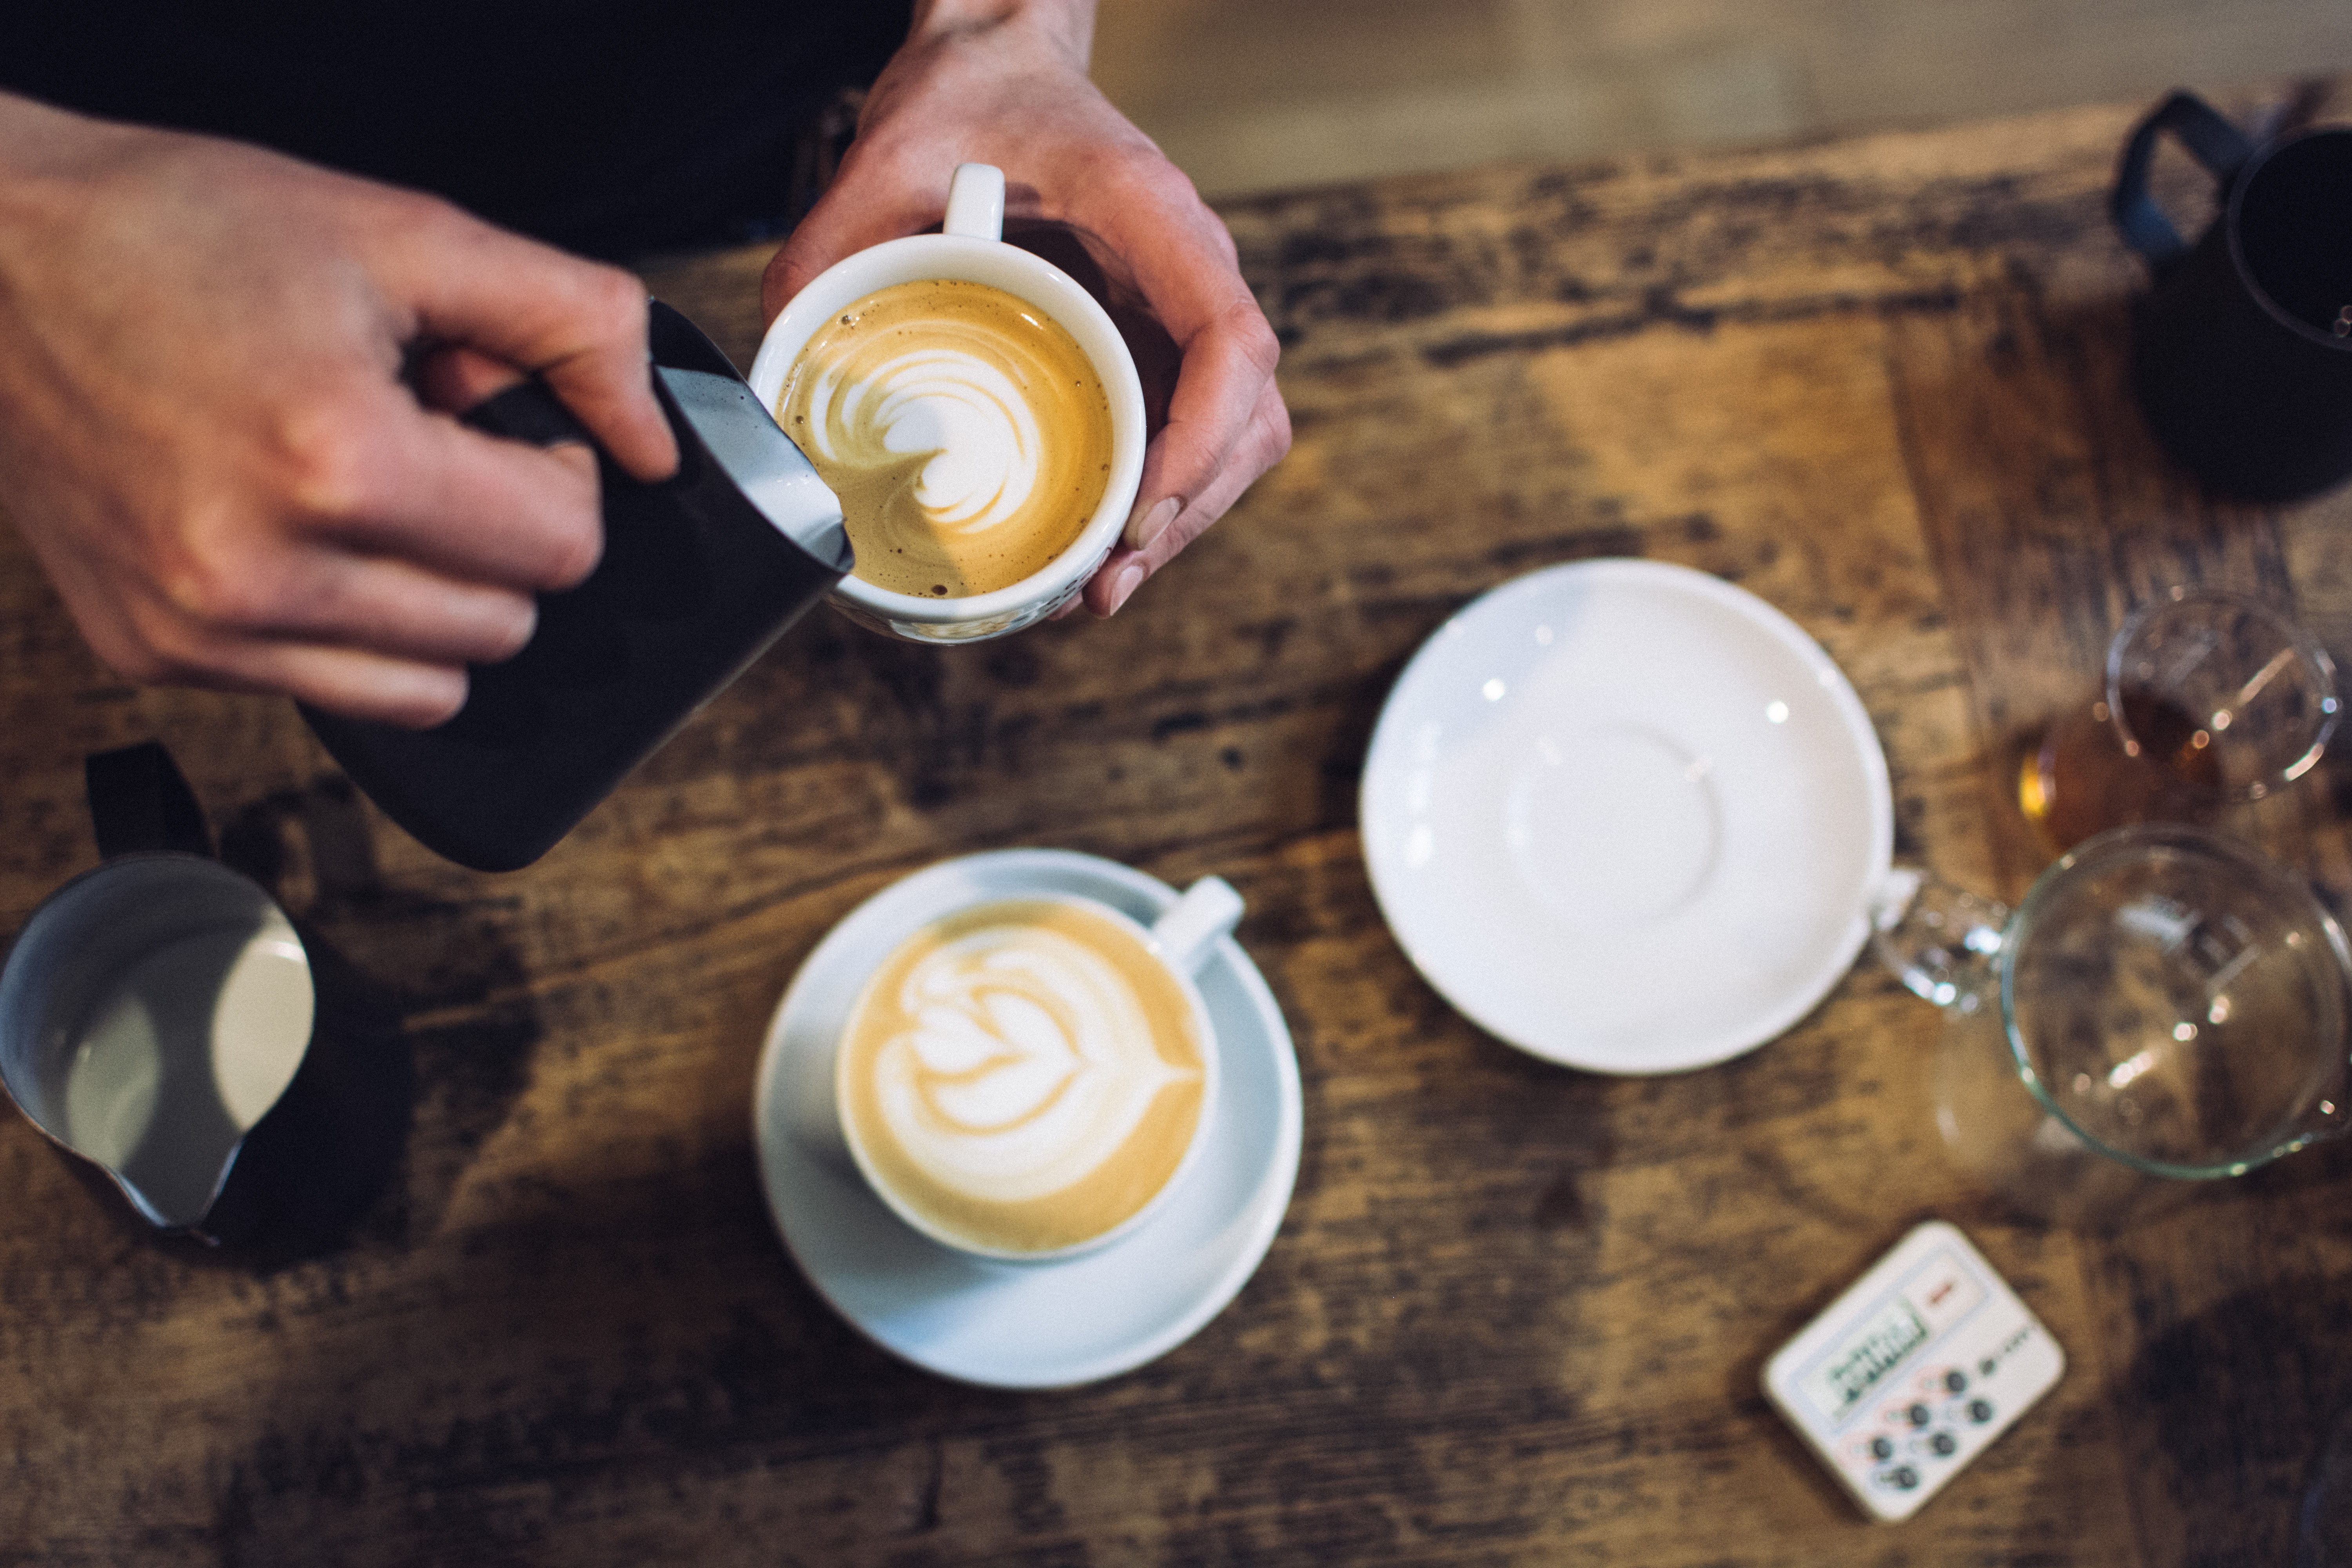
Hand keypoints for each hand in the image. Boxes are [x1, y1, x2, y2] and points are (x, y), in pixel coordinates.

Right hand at [0, 95, 676, 726]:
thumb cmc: (181, 233)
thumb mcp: (407, 234)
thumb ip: (571, 321)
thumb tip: (655, 437)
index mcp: (336, 460)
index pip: (561, 548)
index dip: (558, 477)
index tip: (504, 429)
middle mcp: (259, 567)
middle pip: (508, 626)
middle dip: (502, 540)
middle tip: (431, 450)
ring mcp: (201, 626)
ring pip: (436, 686)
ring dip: (441, 600)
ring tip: (371, 495)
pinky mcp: (157, 654)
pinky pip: (337, 695)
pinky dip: (354, 631)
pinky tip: (305, 534)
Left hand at [762, 0, 1288, 616]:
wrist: (999, 65)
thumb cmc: (966, 97)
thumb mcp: (883, 155)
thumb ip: (829, 248)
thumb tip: (779, 360)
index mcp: (1151, 215)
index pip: (1231, 340)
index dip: (1202, 441)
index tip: (1139, 512)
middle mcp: (1188, 268)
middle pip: (1247, 416)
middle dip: (1186, 513)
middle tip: (1102, 586)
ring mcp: (1181, 309)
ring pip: (1234, 437)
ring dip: (1180, 520)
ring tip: (1099, 587)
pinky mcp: (1157, 340)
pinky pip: (1189, 430)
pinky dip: (1160, 496)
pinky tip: (1100, 543)